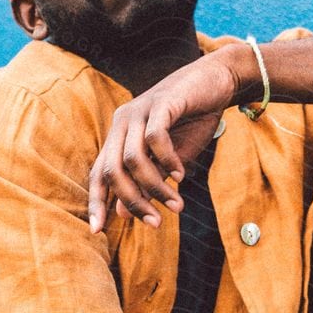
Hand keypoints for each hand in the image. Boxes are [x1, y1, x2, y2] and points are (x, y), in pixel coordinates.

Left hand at [87, 50, 244, 232]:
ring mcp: (140, 110)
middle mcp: (122, 122)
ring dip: (155, 188)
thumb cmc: (193, 120)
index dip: (95, 202)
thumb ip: (148, 181)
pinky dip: (168, 161)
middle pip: (111, 171)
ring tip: (177, 205)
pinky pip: (155, 139)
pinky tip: (182, 174)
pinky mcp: (161, 102)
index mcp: (119, 135)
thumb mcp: (170, 159)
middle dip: (132, 201)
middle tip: (156, 222)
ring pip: (133, 160)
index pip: (98, 172)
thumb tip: (123, 213)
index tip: (96, 231)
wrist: (218, 81)